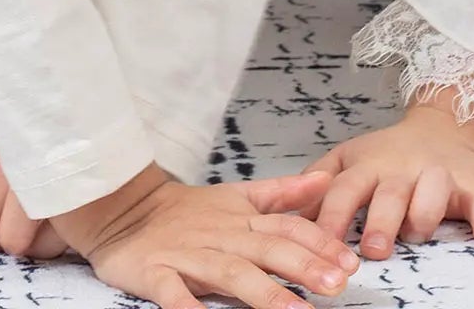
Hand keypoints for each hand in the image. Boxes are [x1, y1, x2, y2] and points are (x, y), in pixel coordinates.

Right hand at [59, 163, 360, 306]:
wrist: (123, 208)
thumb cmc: (187, 212)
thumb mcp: (237, 196)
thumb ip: (281, 193)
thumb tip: (326, 179)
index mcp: (241, 219)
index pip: (287, 228)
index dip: (319, 244)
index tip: (350, 261)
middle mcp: (221, 237)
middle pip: (267, 250)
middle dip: (303, 267)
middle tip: (337, 285)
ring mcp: (189, 256)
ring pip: (231, 274)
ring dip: (264, 294)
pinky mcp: (157, 272)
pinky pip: (173, 294)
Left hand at [299, 100, 473, 258]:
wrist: (446, 127)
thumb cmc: (389, 154)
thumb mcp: (349, 159)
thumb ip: (319, 182)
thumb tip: (284, 212)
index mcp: (366, 167)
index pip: (342, 191)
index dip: (330, 217)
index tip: (317, 246)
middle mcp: (400, 170)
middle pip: (387, 195)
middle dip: (379, 221)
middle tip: (372, 249)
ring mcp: (437, 176)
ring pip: (431, 195)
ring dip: (424, 215)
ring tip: (416, 234)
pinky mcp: (472, 187)